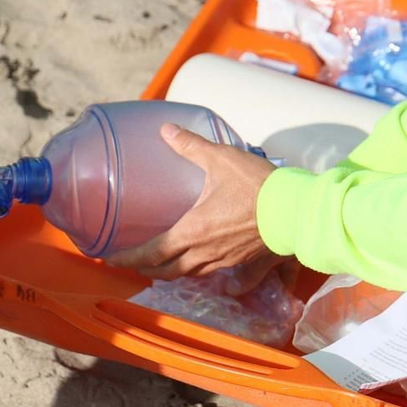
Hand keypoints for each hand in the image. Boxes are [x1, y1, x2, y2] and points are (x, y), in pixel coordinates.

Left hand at [111, 124, 280, 278]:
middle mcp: (203, 253)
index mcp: (192, 232)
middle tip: (132, 261)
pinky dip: (204, 273)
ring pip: (190, 274)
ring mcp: (225, 262)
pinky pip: (218, 275)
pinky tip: (207, 269)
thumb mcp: (221, 159)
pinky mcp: (243, 263)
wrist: (296, 210)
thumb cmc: (257, 186)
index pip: (150, 253)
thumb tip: (166, 131)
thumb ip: (191, 146)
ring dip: (171, 271)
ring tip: (162, 262)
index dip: (127, 258)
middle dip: (145, 268)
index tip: (109, 259)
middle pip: (166, 271)